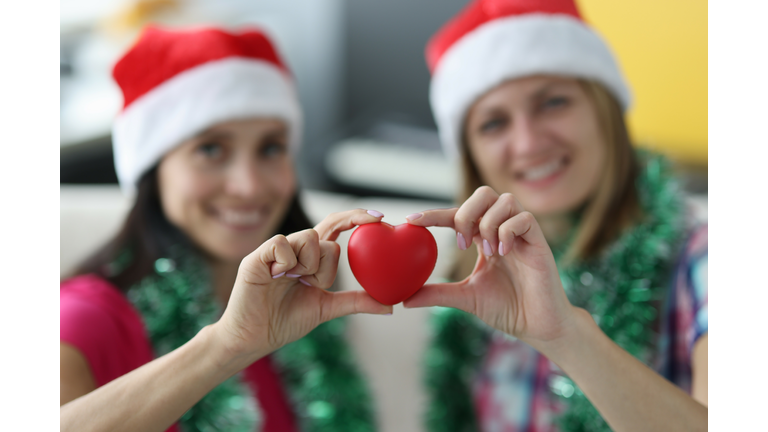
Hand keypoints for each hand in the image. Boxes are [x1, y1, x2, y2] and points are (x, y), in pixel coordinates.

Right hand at [214, 210, 391, 364]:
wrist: (253, 338)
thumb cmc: (284, 321)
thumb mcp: (327, 308)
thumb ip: (356, 302)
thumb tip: (390, 306)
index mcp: (310, 258)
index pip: (335, 228)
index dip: (356, 218)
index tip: (380, 217)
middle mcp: (294, 250)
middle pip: (325, 237)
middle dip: (326, 265)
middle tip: (311, 283)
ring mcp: (275, 251)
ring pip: (308, 237)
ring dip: (307, 266)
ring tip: (291, 283)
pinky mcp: (257, 255)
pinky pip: (283, 243)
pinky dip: (286, 261)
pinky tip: (276, 277)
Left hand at [404, 186, 577, 348]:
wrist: (539, 326)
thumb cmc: (508, 309)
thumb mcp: (465, 298)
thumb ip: (437, 294)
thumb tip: (405, 299)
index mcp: (484, 238)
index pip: (458, 215)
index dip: (435, 214)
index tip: (411, 220)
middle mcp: (503, 230)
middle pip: (484, 193)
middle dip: (466, 212)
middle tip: (462, 243)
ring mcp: (522, 234)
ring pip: (503, 200)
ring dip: (488, 223)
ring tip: (487, 251)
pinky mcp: (540, 241)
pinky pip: (524, 218)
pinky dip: (508, 232)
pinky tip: (503, 254)